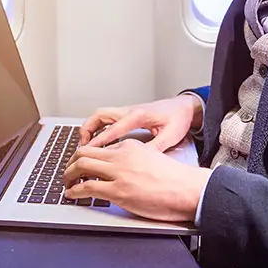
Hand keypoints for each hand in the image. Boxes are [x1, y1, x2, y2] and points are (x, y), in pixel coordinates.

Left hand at [63, 139, 211, 221]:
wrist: (188, 189)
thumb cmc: (176, 179)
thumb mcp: (152, 158)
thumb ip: (134, 160)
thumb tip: (123, 171)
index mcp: (131, 146)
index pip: (100, 146)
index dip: (86, 156)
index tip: (82, 163)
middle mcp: (121, 155)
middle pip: (85, 152)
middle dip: (72, 162)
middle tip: (68, 172)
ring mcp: (118, 173)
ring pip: (82, 165)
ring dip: (69, 174)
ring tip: (66, 183)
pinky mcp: (118, 191)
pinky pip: (87, 187)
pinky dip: (74, 191)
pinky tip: (71, 194)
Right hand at [79, 95, 203, 151]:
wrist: (184, 107)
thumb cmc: (178, 119)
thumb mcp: (171, 135)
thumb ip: (155, 147)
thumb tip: (141, 160)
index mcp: (139, 116)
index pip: (113, 129)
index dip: (99, 141)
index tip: (89, 152)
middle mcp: (129, 111)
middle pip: (99, 115)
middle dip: (87, 130)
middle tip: (82, 148)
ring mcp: (127, 111)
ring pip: (100, 116)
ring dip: (90, 128)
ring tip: (86, 145)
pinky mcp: (128, 115)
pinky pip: (107, 119)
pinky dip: (98, 128)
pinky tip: (98, 142)